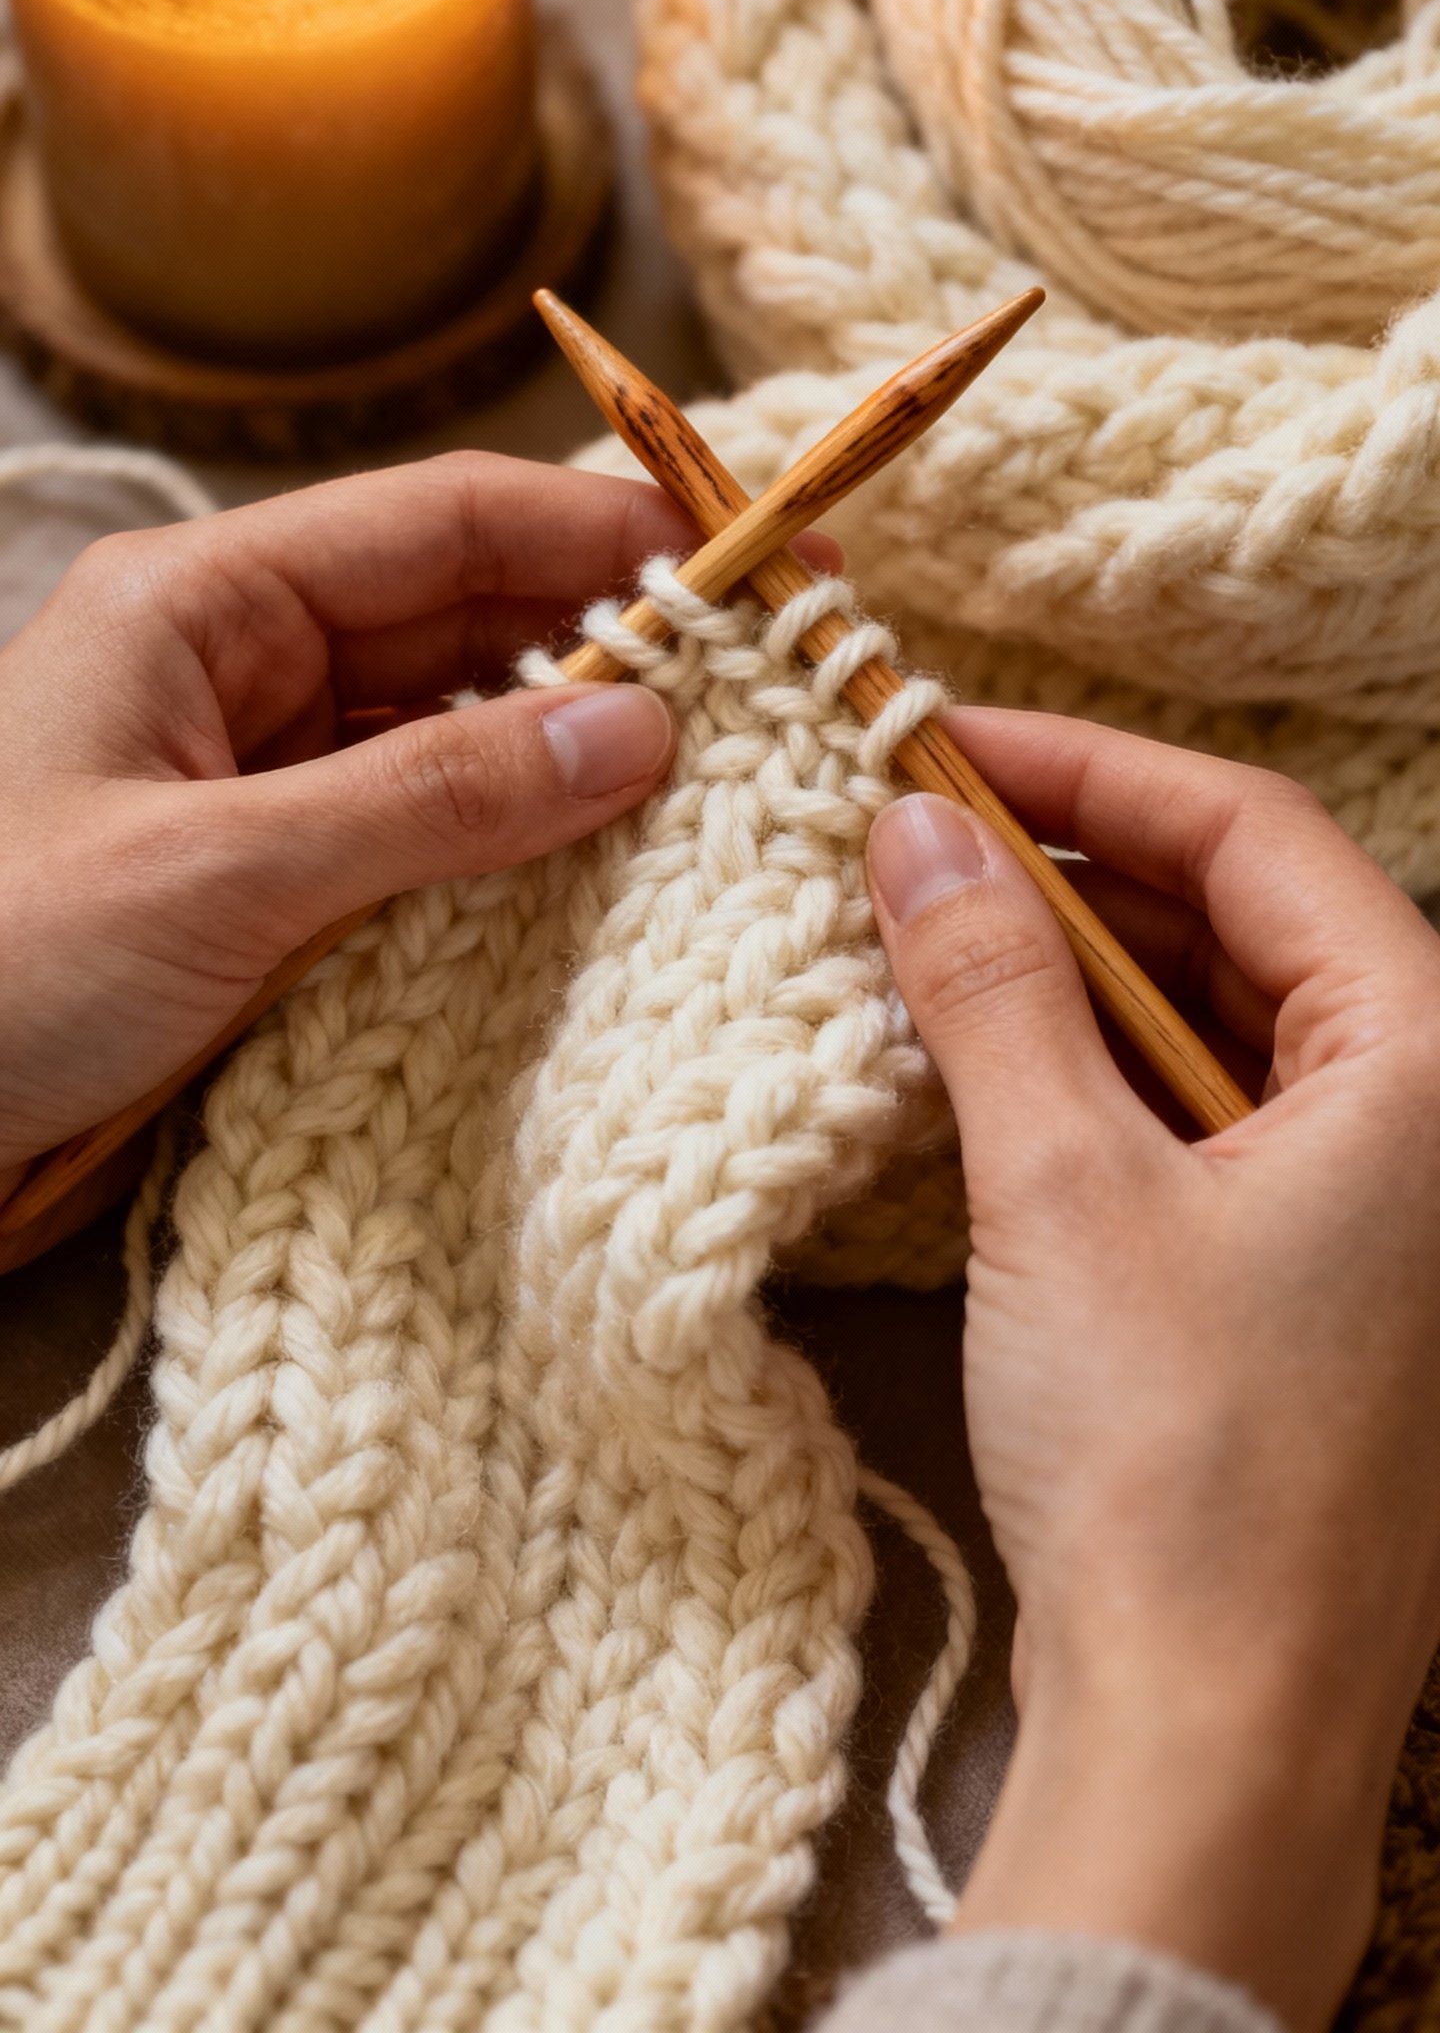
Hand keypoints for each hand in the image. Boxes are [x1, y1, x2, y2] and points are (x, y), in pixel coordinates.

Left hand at [0, 453, 706, 1185]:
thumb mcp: (217, 877)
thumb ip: (433, 798)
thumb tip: (638, 732)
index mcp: (206, 600)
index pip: (447, 521)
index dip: (609, 526)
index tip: (755, 557)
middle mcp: (243, 660)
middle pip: (469, 610)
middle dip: (622, 633)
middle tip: (784, 664)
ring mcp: (262, 766)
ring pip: (460, 718)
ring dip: (583, 739)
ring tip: (734, 760)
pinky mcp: (275, 869)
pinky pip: (426, 819)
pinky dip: (519, 830)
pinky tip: (614, 853)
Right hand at [866, 716, 1439, 2031]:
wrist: (1214, 1738)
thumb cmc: (1179, 1468)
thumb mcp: (1062, 1185)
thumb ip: (989, 984)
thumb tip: (914, 832)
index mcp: (1431, 1064)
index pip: (1256, 835)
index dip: (1089, 771)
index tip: (945, 743)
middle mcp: (1435, 1123)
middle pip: (1247, 919)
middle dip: (1075, 868)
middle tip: (914, 834)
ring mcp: (1386, 1211)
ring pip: (1223, 1021)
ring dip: (1079, 973)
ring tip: (928, 936)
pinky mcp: (1321, 1287)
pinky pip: (1213, 1120)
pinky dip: (1103, 1076)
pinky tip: (992, 1063)